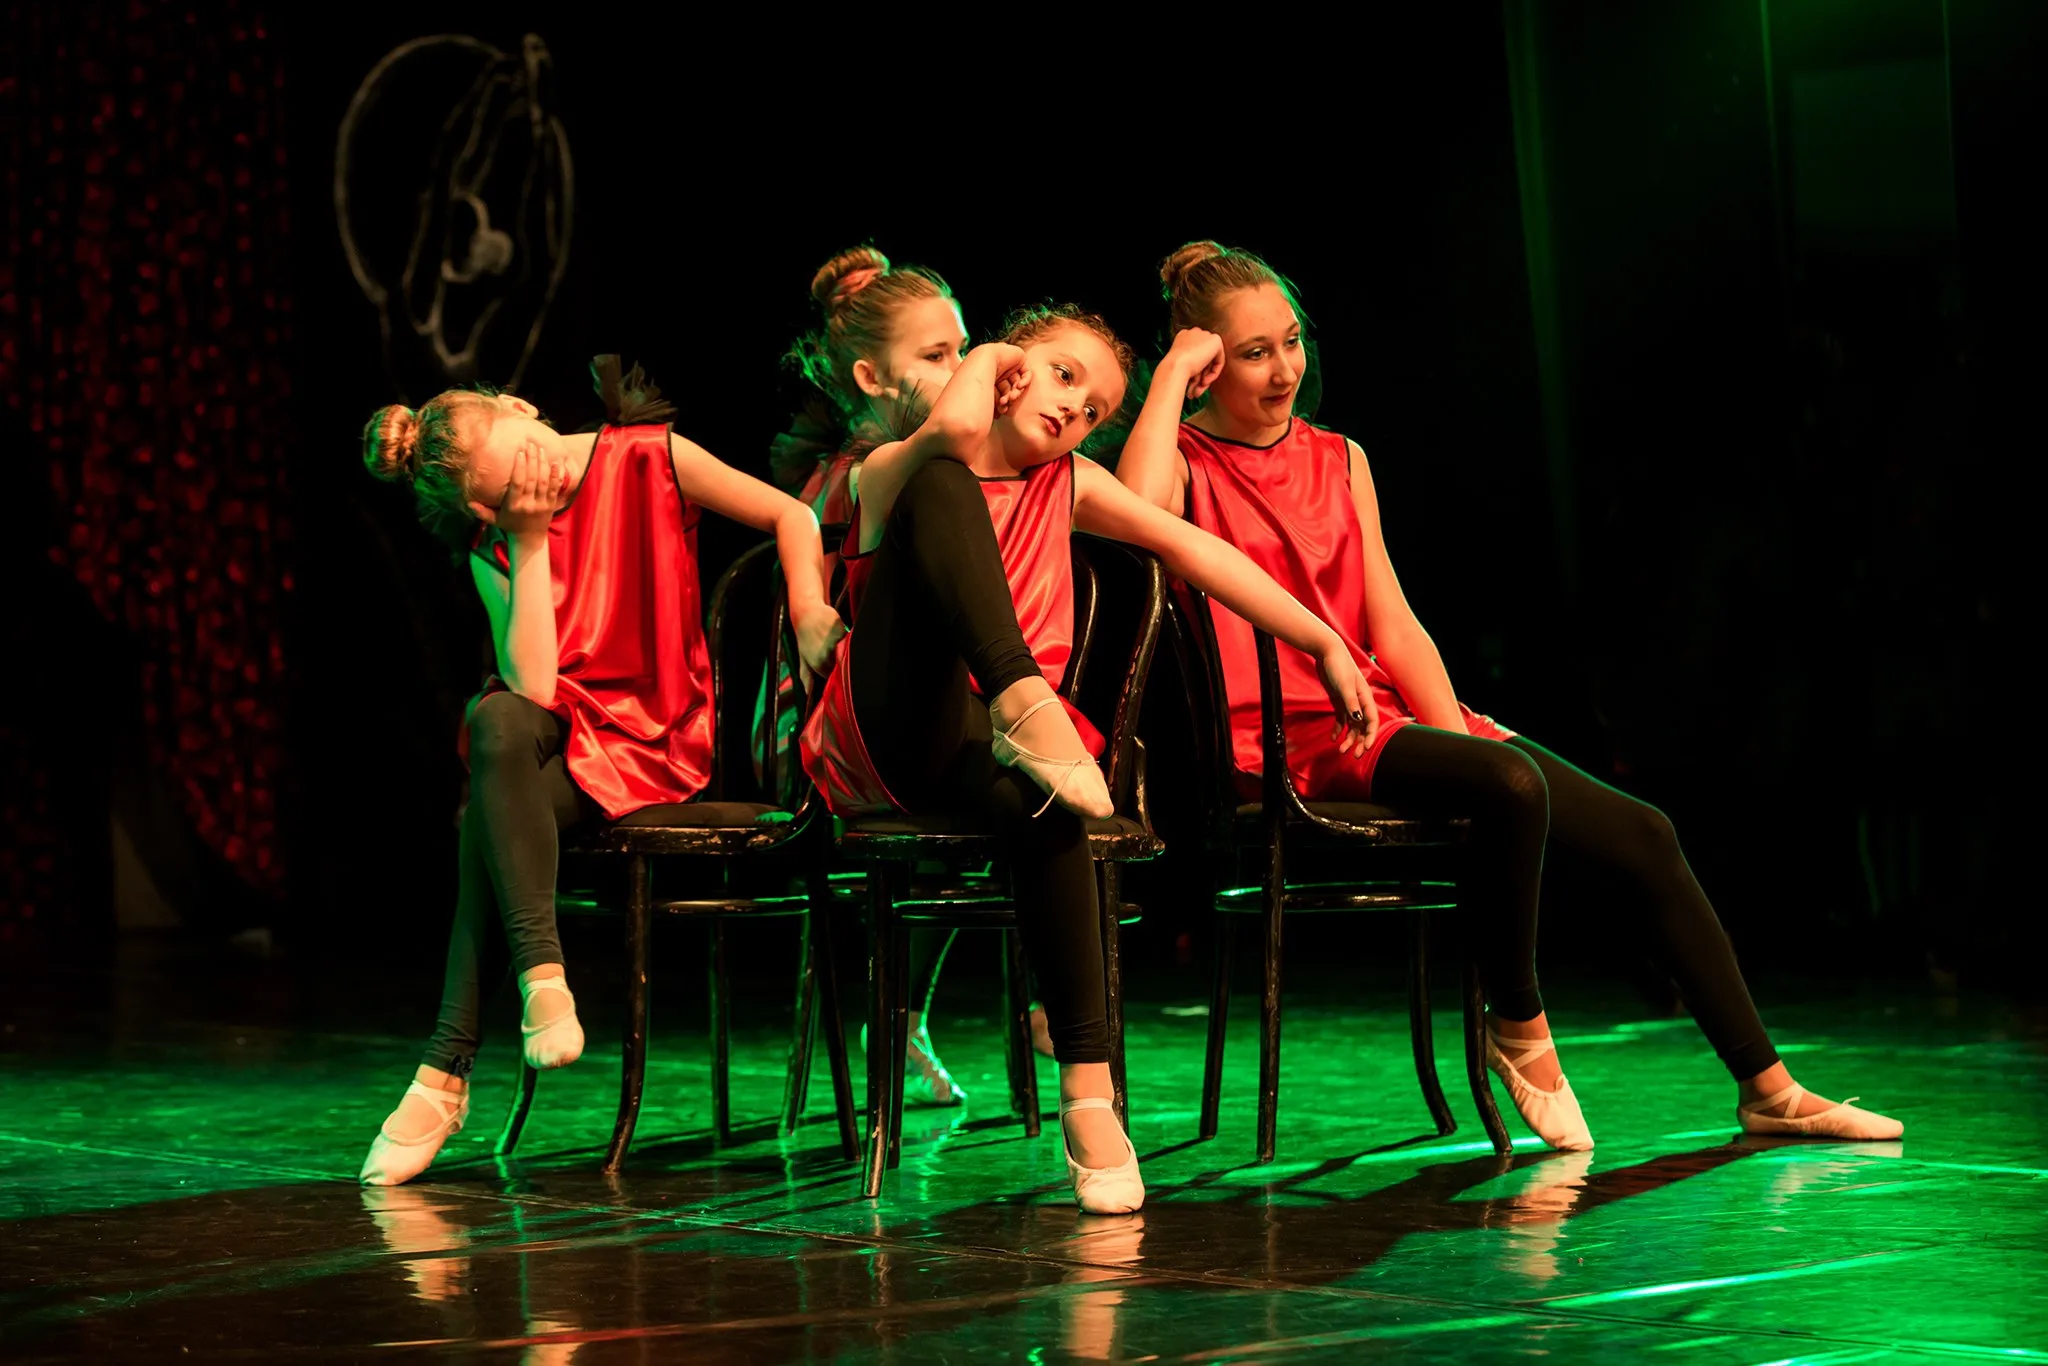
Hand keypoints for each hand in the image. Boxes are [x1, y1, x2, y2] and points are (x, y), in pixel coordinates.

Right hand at [475, 441, 569, 537]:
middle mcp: (528, 504)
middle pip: (531, 479)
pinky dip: (555, 475)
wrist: (530, 539)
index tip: (519, 452)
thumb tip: (468, 503)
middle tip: (530, 444)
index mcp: (514, 505)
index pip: (517, 483)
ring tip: (540, 449)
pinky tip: (555, 462)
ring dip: (542, 464)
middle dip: (531, 460)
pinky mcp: (552, 505)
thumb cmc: (510, 525)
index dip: (519, 467)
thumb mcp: (494, 519)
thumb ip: (482, 511)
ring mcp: (542, 504)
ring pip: (543, 481)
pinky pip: (555, 488)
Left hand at [793, 601, 847, 684]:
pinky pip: (850, 639)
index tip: (838, 669)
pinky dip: (848, 638)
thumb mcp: (803, 657)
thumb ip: (806, 676)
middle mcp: (827, 655)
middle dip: (843, 662)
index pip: (834, 676)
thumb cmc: (805, 637)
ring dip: (847, 649)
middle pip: (843, 665)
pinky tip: (841, 634)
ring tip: (839, 643)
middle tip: (839, 654)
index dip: (837, 673)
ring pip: (848, 652)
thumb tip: (807, 693)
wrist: (807, 613)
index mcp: (818, 664)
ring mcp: (835, 643)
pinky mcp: (841, 631)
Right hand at [982, 343, 1031, 416]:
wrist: (982, 361)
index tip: (1002, 411)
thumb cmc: (979, 378)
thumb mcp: (986, 393)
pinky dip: (1025, 380)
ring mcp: (1010, 363)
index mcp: (991, 377)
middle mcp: (1001, 370)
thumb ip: (992, 402)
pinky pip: (1027, 372)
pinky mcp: (1019, 357)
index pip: (1002, 392)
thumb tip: (997, 416)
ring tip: (1012, 396)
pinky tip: (1019, 386)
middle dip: (1010, 397)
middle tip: (1007, 402)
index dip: (1004, 402)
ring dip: (1017, 391)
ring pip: (1019, 381)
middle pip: (1011, 388)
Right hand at [1165, 328, 1225, 402]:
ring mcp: (1205, 335)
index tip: (1191, 384)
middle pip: (1203, 358)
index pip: (1195, 354)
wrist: (1175, 366)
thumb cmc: (1174, 369)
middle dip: (1201, 376)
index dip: (1195, 371)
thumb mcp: (1182, 365)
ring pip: (1210, 361)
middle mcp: (1194, 333)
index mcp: (1183, 336)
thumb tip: (1202, 378)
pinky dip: (1214, 373)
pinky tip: (1204, 381)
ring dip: (1205, 378)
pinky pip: (1219, 360)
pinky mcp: (1216, 340)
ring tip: (1197, 391)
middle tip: (1195, 391)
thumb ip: (1192, 365)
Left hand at [1315, 641, 1378, 756]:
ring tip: (1341, 750)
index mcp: (1365, 698)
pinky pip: (1341, 719)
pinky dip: (1338, 729)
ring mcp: (1349, 702)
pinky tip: (1333, 738)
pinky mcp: (1339, 700)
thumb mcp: (1344, 685)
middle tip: (1354, 756)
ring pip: (1352, 725)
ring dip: (1348, 738)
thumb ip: (1351, 703)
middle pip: (1363, 727)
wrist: (1327, 651)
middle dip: (1360, 742)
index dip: (1370, 736)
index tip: (1365, 749)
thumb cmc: (1339, 665)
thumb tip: (1358, 721)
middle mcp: (1359, 702)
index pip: (1372, 721)